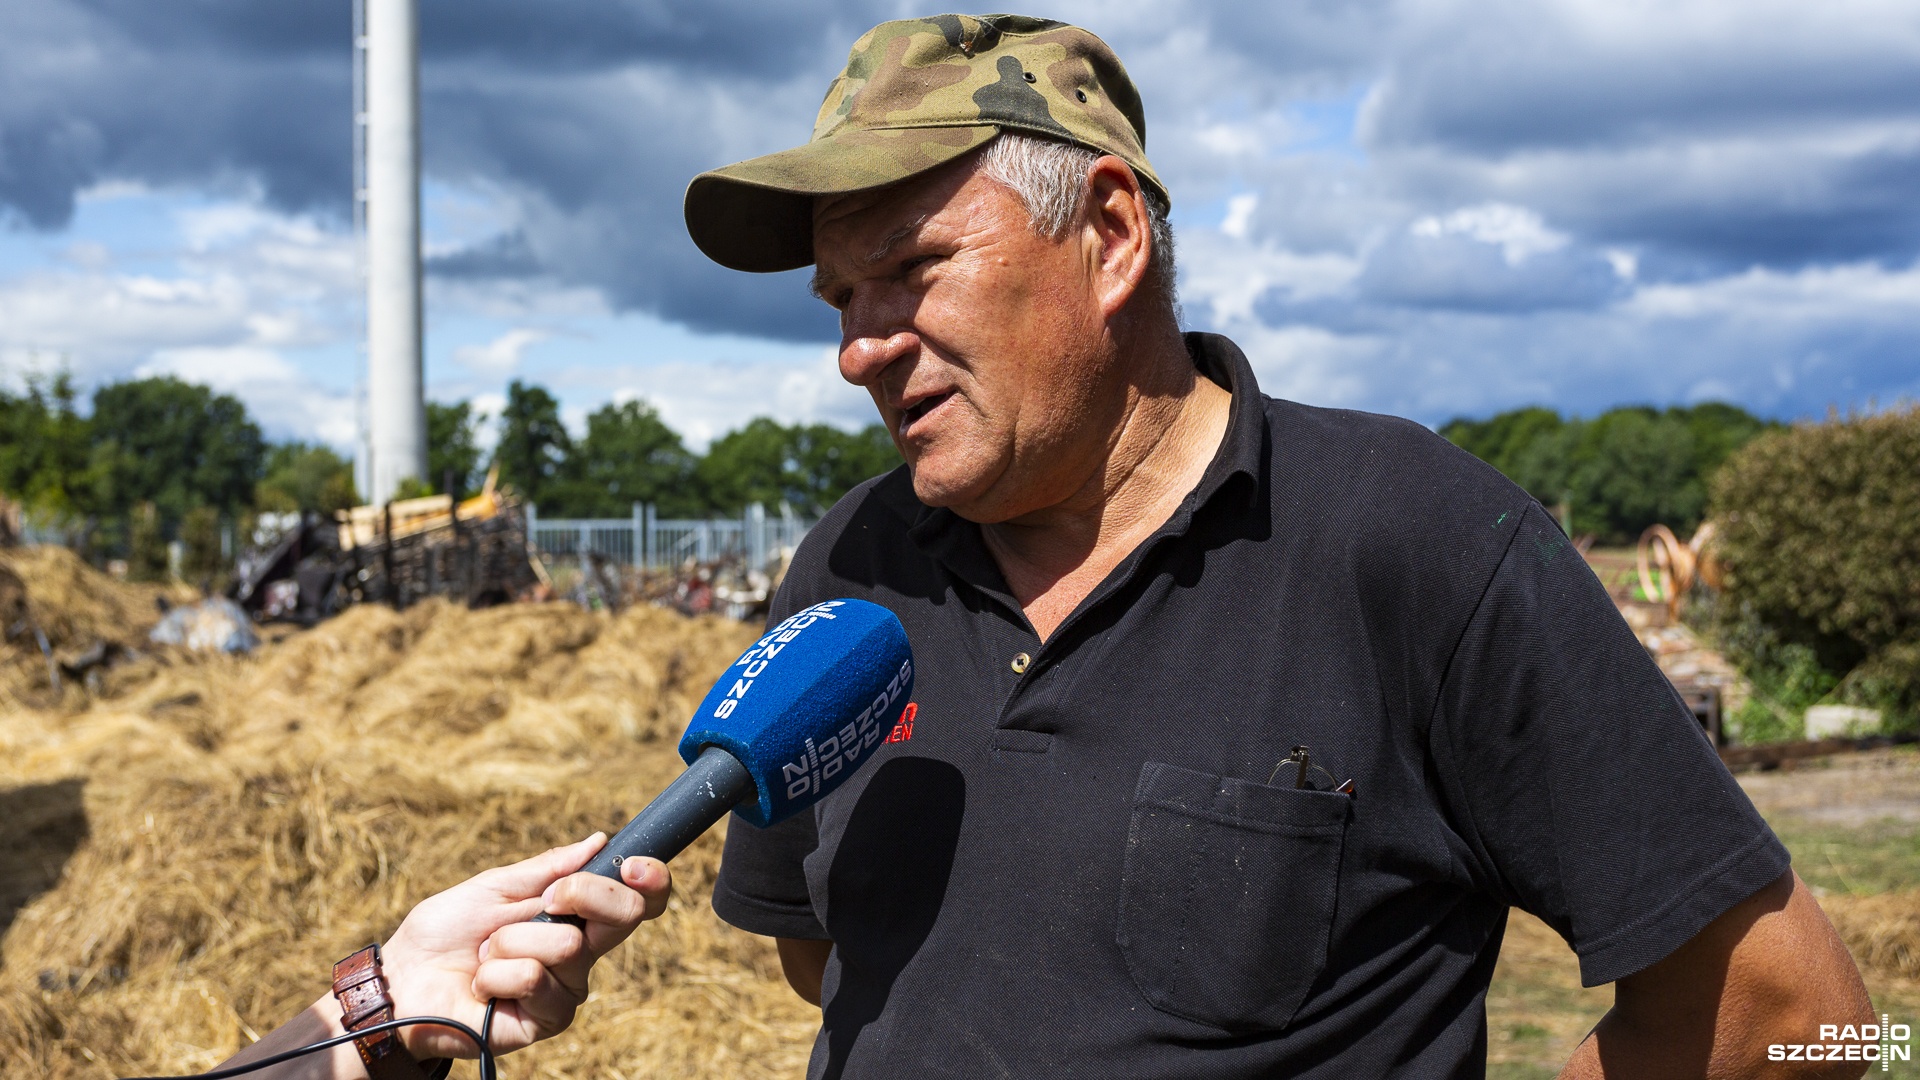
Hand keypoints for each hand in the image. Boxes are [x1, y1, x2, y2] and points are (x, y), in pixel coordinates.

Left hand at [378, 833, 672, 1060]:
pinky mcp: (545, 1021)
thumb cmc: (446, 931)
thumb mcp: (496, 886)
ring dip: (511, 940)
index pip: (637, 902)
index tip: (633, 864)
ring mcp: (566, 990)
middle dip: (579, 893)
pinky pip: (533, 978)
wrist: (403, 977)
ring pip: (567, 944)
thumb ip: (549, 868)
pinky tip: (481, 984)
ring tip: (485, 954)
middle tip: (540, 901)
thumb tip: (599, 841)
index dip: (650, 881)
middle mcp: (581, 954)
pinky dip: (496, 973)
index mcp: (576, 917)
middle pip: (623, 917)